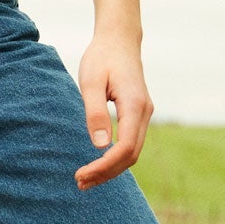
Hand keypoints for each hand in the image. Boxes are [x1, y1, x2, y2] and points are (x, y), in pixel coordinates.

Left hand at [74, 33, 153, 189]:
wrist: (119, 39)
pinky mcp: (138, 114)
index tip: (81, 174)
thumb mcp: (91, 81)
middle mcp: (144, 112)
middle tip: (80, 183)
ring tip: (85, 179)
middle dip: (107, 173)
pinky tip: (98, 163)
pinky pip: (131, 143)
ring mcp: (144, 114)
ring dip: (111, 168)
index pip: (125, 148)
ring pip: (133, 152)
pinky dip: (115, 158)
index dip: (104, 166)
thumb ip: (95, 112)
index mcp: (134, 105)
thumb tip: (100, 146)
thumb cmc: (101, 57)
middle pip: (131, 155)